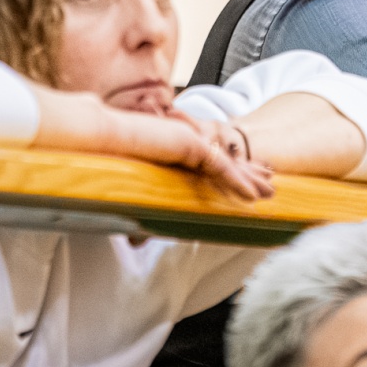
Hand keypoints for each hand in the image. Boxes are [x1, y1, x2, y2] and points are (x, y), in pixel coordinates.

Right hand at [32, 88, 273, 199]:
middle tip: (270, 182)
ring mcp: (187, 143)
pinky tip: (254, 196)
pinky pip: (220, 168)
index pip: (202, 163)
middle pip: (222, 161)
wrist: (94, 131)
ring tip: (272, 190)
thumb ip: (136, 196)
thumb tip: (133, 235)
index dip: (224, 171)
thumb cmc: (99, 151)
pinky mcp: (189, 146)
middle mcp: (181, 144)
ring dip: (251, 178)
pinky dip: (238, 182)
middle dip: (248, 171)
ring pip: (227, 165)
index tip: (241, 181)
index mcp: (169, 149)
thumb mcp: (124, 177)